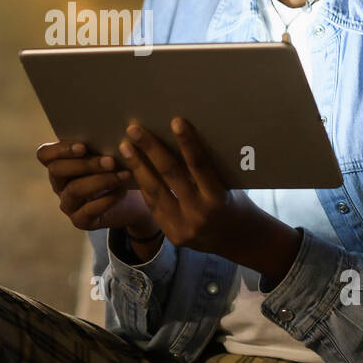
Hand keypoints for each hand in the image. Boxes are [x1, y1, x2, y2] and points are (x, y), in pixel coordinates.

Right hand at [36, 140, 157, 233]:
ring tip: (122, 175)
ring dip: (99, 180)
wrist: (132, 202)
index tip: (83, 146)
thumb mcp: (108, 154)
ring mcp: (68, 204)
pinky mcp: (80, 220)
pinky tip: (121, 192)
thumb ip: (101, 143)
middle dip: (85, 164)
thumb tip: (112, 128)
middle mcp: (59, 183)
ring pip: (74, 190)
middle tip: (111, 160)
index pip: (44, 155)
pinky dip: (106, 200)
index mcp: (60, 163)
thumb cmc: (117, 170)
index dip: (59, 149)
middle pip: (58, 170)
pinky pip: (88, 210)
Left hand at [118, 117, 297, 275]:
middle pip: (170, 176)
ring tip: (125, 147)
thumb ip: (206, 169)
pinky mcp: (172, 235)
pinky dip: (143, 186)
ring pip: (155, 191)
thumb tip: (184, 137)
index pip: (200, 165)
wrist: (238, 241)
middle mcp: (200, 214)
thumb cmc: (234, 203)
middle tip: (134, 129)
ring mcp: (183, 227)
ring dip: (138, 166)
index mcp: (218, 199)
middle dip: (150, 150)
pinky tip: (133, 169)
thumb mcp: (227, 185)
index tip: (175, 121)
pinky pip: (153, 206)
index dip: (188, 143)